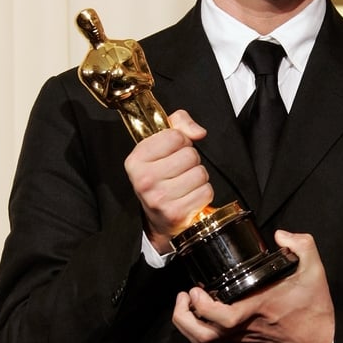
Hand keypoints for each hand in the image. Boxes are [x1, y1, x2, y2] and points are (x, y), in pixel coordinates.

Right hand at [124, 109, 213, 252]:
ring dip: (198, 178)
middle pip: (190, 155)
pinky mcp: (176, 213)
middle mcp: (145, 180)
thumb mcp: (162, 144)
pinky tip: (190, 196)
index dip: (181, 141)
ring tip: (185, 184)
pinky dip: (203, 193)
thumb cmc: (162, 177)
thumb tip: (198, 132)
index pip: (174, 136)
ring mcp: (159, 198)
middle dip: (191, 161)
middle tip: (180, 170)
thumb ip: (179, 123)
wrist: (159, 219)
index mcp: (136, 160)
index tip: (174, 151)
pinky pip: (206, 191)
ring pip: (200, 173)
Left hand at [172, 230, 334, 342]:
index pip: (224, 318)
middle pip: (203, 336)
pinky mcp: (243, 342)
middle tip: (185, 295)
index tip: (196, 288)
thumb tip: (281, 235)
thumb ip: (301, 245)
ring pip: (204, 342)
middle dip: (184, 318)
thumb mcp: (315, 270)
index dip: (203, 306)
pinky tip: (203, 311)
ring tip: (187, 303)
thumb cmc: (314, 308)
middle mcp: (245, 327)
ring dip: (188, 325)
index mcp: (258, 308)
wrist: (320, 341)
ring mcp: (242, 337)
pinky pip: (213, 342)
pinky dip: (199, 328)